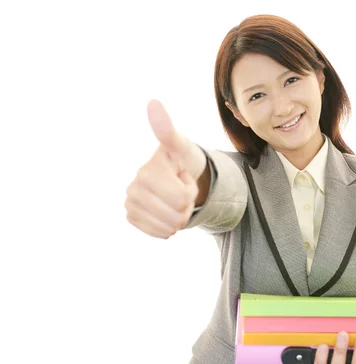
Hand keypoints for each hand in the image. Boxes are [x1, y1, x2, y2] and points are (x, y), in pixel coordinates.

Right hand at [125, 99, 206, 238]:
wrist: (177, 174)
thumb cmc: (180, 159)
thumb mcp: (180, 146)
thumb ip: (167, 130)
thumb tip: (153, 102)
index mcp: (145, 173)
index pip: (182, 199)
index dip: (189, 190)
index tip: (182, 176)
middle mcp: (132, 189)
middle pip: (177, 216)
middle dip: (186, 204)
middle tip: (180, 187)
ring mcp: (130, 205)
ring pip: (170, 228)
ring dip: (179, 215)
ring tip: (174, 197)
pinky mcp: (133, 218)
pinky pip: (161, 234)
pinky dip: (170, 226)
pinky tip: (166, 209)